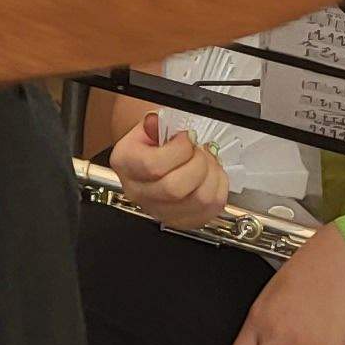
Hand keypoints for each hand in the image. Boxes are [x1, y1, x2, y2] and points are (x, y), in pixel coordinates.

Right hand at [107, 112, 230, 232]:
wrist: (150, 159)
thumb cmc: (151, 143)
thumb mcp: (148, 126)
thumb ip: (157, 123)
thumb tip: (163, 125)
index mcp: (125, 164)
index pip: (154, 166)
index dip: (179, 150)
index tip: (186, 137)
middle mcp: (138, 192)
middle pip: (175, 188)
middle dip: (197, 163)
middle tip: (198, 149)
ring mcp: (161, 211)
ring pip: (199, 200)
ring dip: (212, 174)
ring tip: (207, 160)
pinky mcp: (183, 221)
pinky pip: (213, 208)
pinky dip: (219, 187)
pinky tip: (211, 174)